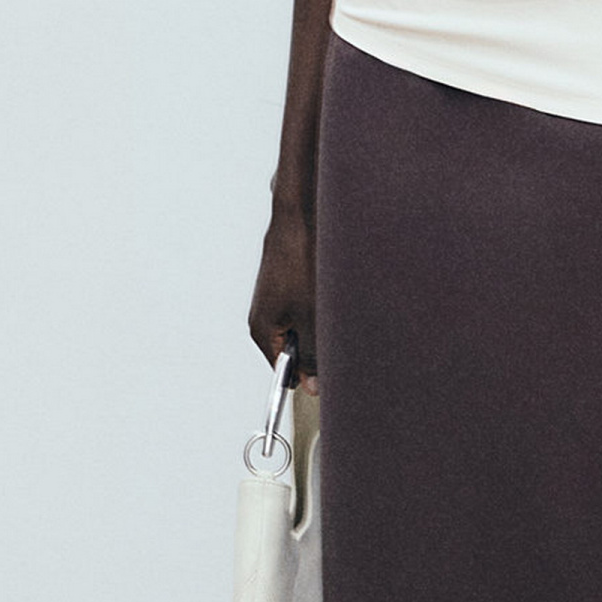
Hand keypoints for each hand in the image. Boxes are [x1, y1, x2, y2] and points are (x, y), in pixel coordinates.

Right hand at [248, 199, 318, 390]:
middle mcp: (264, 316)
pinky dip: (322, 304)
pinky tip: (331, 289)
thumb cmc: (301, 261)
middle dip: (319, 347)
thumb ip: (313, 355)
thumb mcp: (313, 317)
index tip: (331, 375)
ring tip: (334, 304)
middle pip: (295, 349)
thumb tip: (312, 386)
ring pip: (305, 326)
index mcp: (262, 330)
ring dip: (323, 323)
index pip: (284, 372)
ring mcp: (276, 298)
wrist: (301, 214)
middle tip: (338, 332)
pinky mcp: (288, 283)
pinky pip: (307, 306)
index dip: (309, 376)